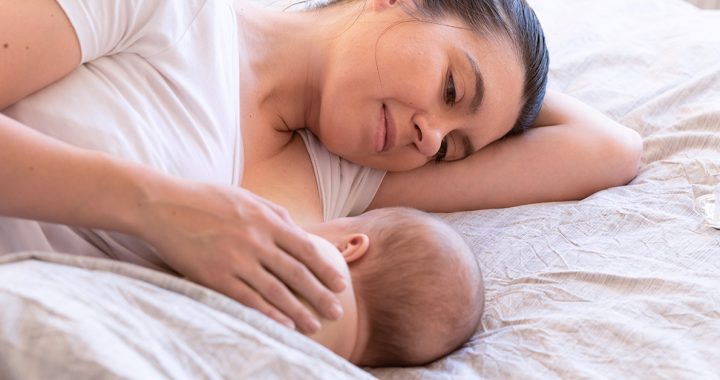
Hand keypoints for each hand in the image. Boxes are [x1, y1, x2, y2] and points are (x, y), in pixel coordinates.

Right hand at [135, 179, 345, 333]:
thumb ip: (275, 213)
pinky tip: (283, 325)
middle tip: (336, 312)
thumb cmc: (206, 199)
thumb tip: (300, 231)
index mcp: (266, 220)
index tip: (340, 284)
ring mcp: (236, 260)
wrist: (163, 205)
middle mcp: (256, 241)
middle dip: (320, 295)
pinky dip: (268, 314)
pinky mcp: (215, 276)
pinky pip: (247, 299)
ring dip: (298, 311)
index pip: (306, 249)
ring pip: (275, 291)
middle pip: (296, 273)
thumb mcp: (247, 197)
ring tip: (314, 326)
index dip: (325, 269)